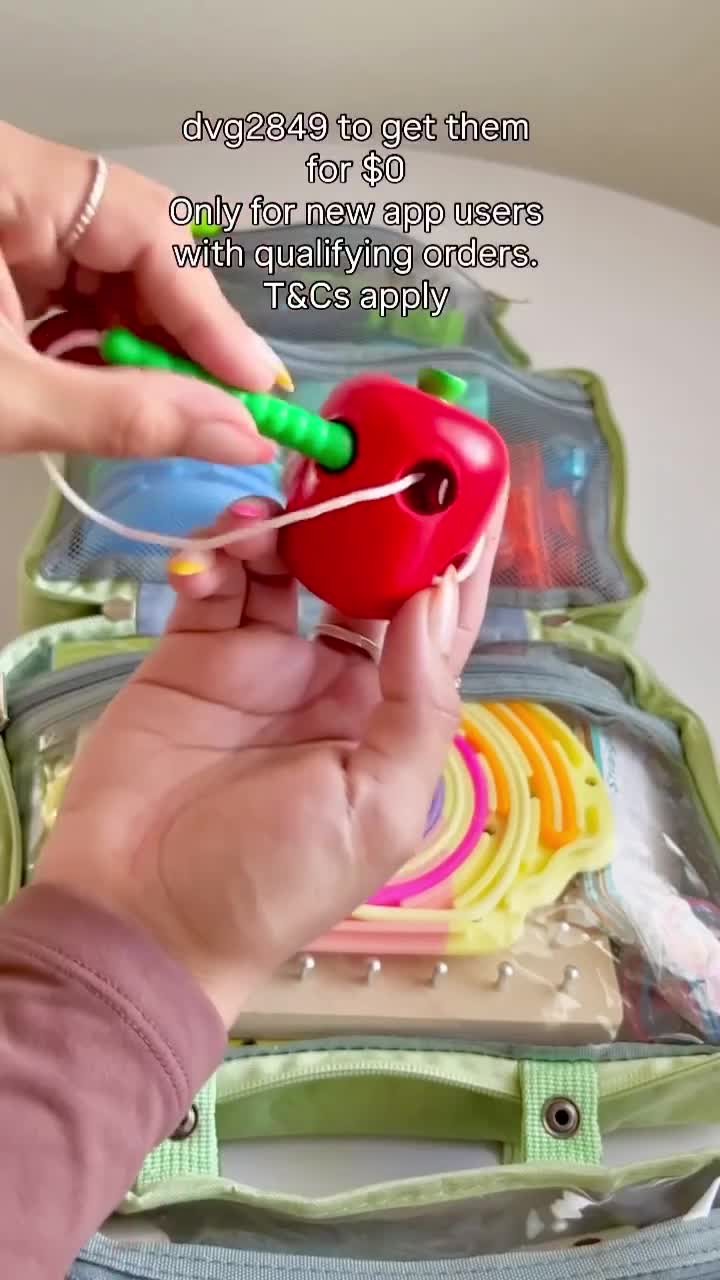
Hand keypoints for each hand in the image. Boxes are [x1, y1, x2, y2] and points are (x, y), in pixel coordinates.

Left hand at [0, 121, 286, 459]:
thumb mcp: (8, 399)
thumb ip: (121, 416)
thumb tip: (238, 435)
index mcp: (12, 182)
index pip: (148, 229)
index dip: (209, 316)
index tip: (255, 386)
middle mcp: (19, 187)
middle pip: (139, 247)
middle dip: (184, 332)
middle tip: (229, 401)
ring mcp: (9, 223)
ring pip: (113, 274)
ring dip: (149, 347)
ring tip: (179, 407)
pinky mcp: (3, 263)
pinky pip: (76, 294)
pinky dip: (103, 349)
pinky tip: (124, 389)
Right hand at [34, 494, 505, 1026]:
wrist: (143, 913)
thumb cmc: (276, 879)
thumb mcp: (379, 807)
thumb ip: (419, 701)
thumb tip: (436, 594)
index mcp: (390, 718)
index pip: (439, 624)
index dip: (459, 557)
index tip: (476, 483)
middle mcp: (334, 680)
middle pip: (366, 578)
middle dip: (377, 519)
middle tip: (378, 456)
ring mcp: (262, 662)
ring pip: (292, 564)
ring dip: (299, 523)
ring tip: (298, 489)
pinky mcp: (194, 652)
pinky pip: (220, 580)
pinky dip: (227, 547)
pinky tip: (236, 535)